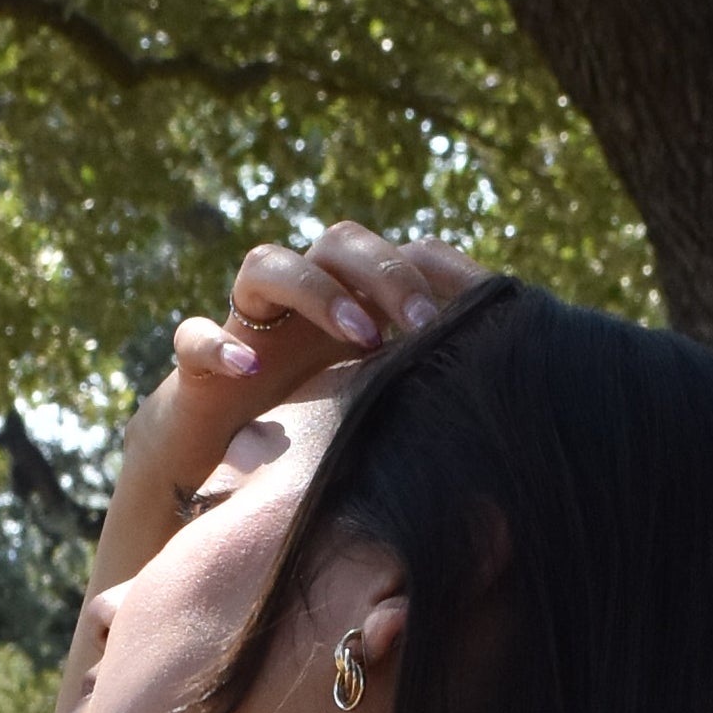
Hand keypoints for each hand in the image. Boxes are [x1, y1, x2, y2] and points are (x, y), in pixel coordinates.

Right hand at [109, 218, 482, 552]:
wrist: (229, 470)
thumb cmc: (324, 437)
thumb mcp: (392, 414)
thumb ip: (437, 395)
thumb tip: (519, 401)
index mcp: (358, 303)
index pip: (401, 253)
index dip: (441, 269)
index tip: (481, 314)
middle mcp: (305, 300)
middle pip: (340, 242)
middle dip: (386, 273)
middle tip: (424, 322)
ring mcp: (250, 325)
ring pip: (266, 264)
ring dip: (316, 291)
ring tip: (359, 336)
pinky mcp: (199, 364)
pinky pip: (193, 336)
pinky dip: (217, 346)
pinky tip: (248, 370)